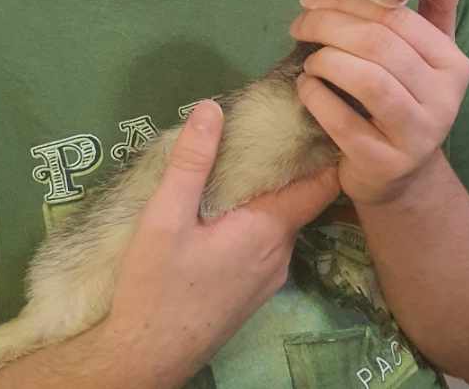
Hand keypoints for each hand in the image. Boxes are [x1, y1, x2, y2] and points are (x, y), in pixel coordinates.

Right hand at [102, 99, 339, 381]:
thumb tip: (212, 108)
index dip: (325, 150)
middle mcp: (280, 255)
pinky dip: (258, 218)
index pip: (322, 185)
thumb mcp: (164, 217)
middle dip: (290, 164)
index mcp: (269, 231)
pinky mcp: (252, 293)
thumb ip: (191, 162)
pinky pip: (267, 243)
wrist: (143, 360)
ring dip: (270, 193)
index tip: (319, 117)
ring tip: (248, 158)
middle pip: (299, 199)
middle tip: (273, 125)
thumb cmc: (155, 287)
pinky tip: (230, 206)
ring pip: (281, 223)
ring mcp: (268, 279)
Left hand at [289, 0, 468, 205]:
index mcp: (452, 62)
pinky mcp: (385, 163)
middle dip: (328, 25)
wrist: (402, 178)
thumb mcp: (424, 55)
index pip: (397, 17)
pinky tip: (306, 87)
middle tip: (298, 24)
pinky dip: (316, 97)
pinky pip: (343, 121)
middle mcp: (444, 98)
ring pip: (368, 80)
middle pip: (378, 44)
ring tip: (309, 59)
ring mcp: (417, 135)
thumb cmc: (406, 101)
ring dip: (326, 61)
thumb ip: (435, 6)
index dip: (348, 1)